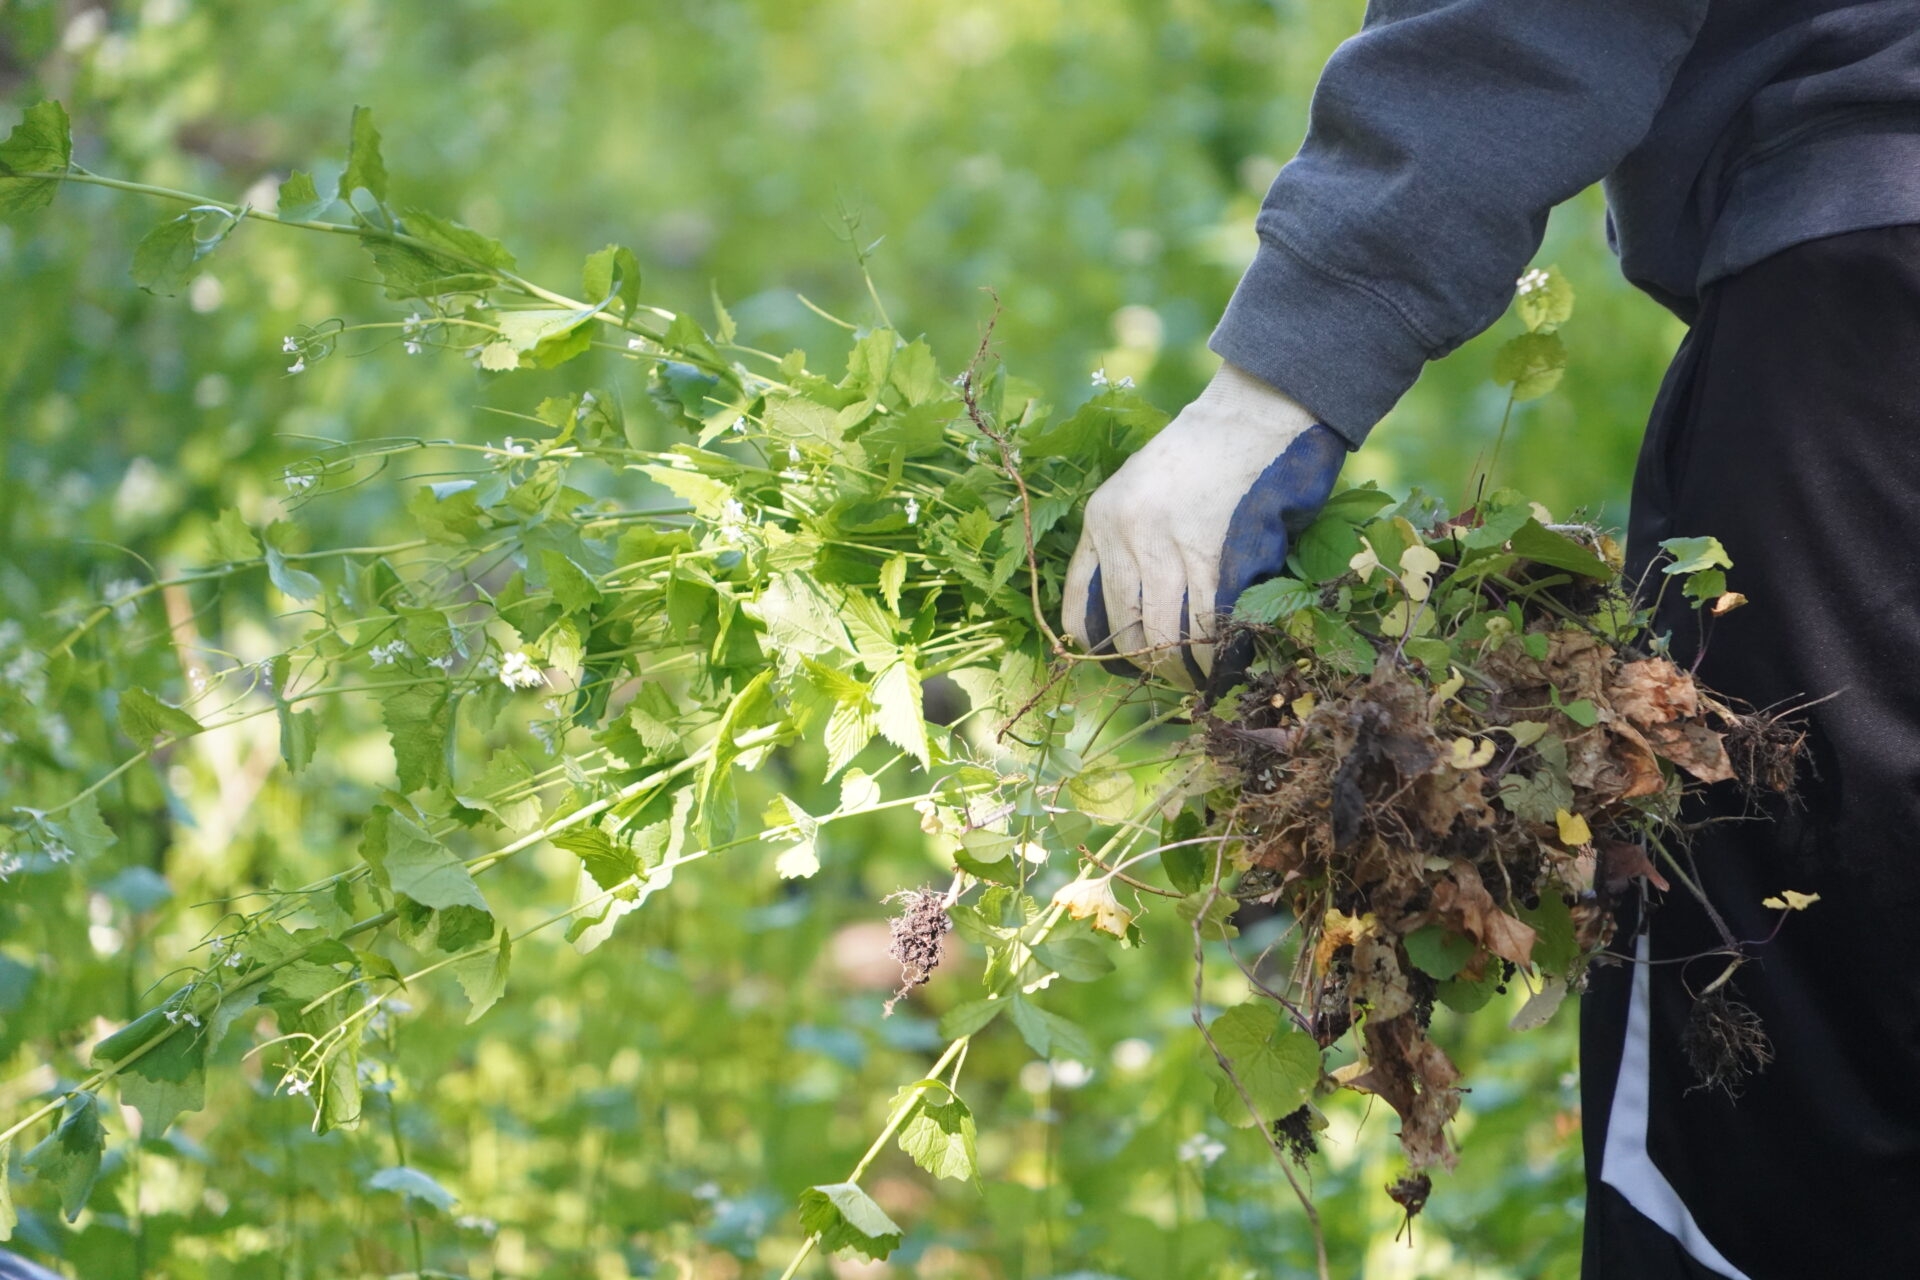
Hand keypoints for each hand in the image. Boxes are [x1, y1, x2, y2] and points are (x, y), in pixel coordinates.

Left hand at [1063, 362, 1347, 686]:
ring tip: (1198, 681)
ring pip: (1163, 633)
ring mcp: (1163, 544)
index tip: (1115, 663)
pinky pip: (1205, 620)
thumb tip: (1135, 613)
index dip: (1095, 645)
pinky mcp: (1208, 552)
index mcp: (1099, 517)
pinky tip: (1223, 662)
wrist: (1249, 415)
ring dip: (1182, 667)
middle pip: (1124, 627)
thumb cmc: (1200, 455)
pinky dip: (1214, 650)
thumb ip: (1128, 540)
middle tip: (1171, 676)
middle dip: (1149, 663)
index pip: (1078, 602)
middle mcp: (1122, 533)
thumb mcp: (1139, 487)